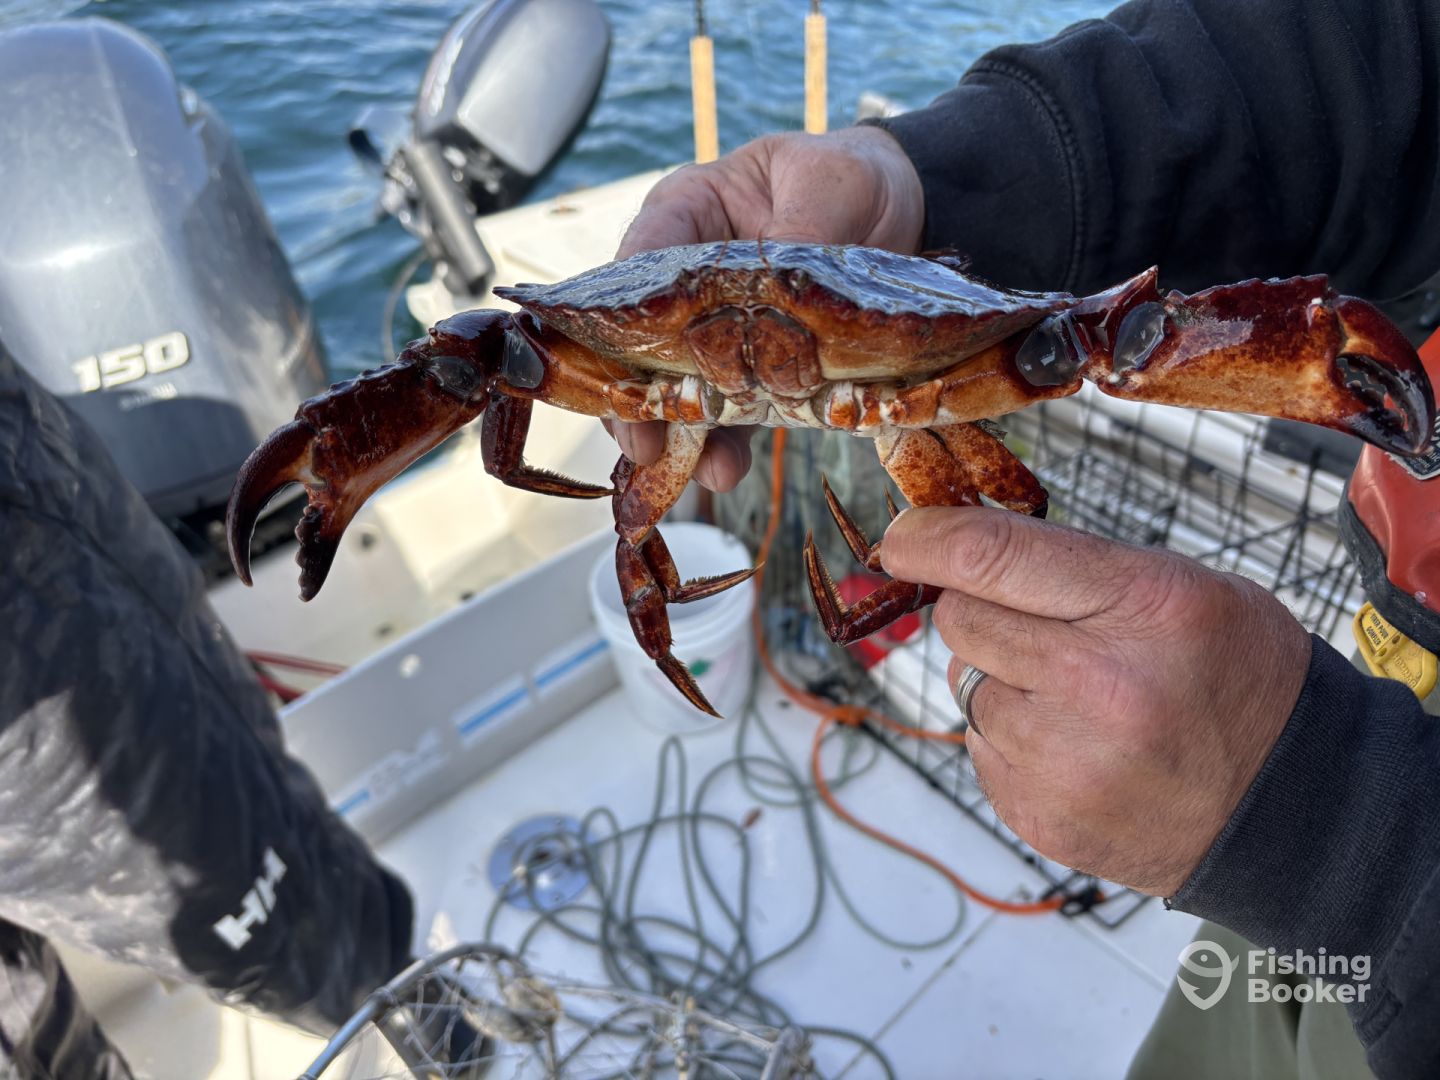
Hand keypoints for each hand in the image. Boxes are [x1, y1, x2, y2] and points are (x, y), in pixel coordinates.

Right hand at [606, 126, 924, 489]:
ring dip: (682, 434)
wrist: (909, 207)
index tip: (620, 367)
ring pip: (680, 387)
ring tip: (698, 470)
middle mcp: (689, 279)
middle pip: (643, 342)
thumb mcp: (830, 185)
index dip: (616, 322)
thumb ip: (799, 232)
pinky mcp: (756, 368)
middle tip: (642, 444)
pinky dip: (727, 442)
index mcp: (688, 214)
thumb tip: (781, 290)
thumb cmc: (851, 177)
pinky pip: (731, 410)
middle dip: (639, 398)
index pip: (634, 268)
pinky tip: (726, 469)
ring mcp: (718, 329)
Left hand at [881, 506, 1312, 896]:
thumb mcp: (1182, 587)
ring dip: (1003, 683)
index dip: (928, 539)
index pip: (991, 556)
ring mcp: (1067, 763)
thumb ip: (1068, 567)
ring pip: (967, 688)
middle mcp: (1100, 687)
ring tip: (1081, 701)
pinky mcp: (1041, 817)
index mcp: (1145, 608)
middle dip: (986, 612)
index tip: (901, 537)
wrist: (1291, 805)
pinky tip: (1079, 748)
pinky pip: (981, 750)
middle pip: (962, 620)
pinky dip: (1013, 741)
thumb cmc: (1234, 676)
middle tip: (1047, 630)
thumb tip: (951, 549)